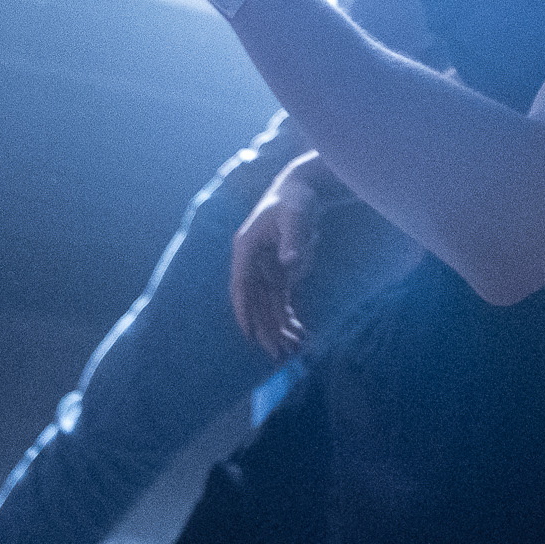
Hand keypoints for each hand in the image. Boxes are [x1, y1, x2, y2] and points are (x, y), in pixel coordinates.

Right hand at [230, 160, 324, 357]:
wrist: (303, 189)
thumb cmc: (295, 199)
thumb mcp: (295, 216)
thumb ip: (292, 240)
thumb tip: (290, 264)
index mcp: (246, 248)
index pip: (241, 285)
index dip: (243, 310)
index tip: (249, 333)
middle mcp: (252, 262)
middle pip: (255, 301)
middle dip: (265, 328)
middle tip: (277, 353)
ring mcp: (266, 269)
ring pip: (268, 305)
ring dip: (278, 327)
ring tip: (291, 350)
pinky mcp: (280, 272)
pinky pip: (282, 300)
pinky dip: (289, 316)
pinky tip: (298, 333)